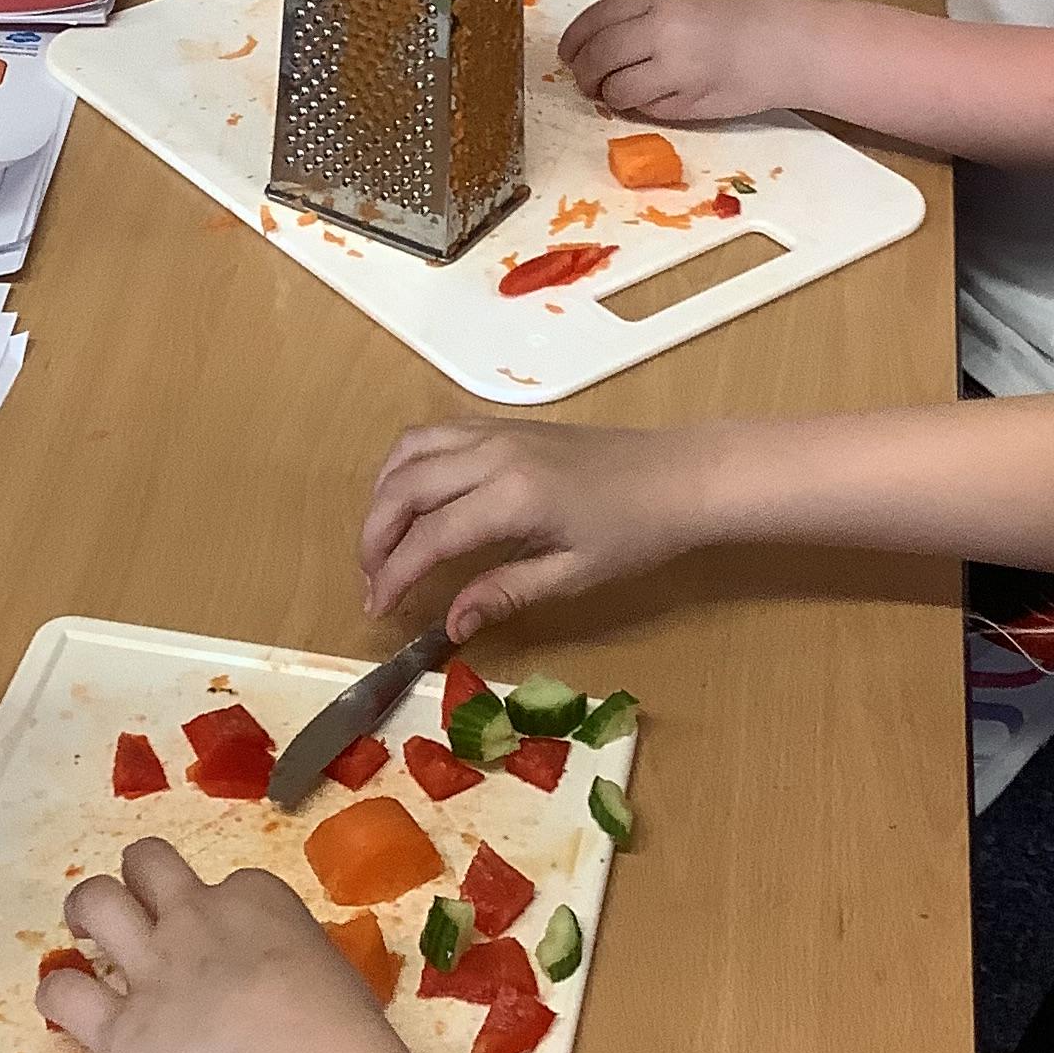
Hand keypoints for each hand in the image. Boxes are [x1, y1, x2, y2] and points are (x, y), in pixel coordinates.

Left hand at [39, 840, 401, 1052]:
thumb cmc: (343, 1028)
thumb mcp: (332, 971)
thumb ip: (294, 965)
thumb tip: (290, 990)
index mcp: (256, 899)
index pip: (227, 884)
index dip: (220, 910)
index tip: (225, 941)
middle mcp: (196, 917)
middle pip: (148, 862)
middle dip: (137, 877)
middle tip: (135, 908)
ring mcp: (152, 968)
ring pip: (95, 902)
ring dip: (85, 910)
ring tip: (84, 929)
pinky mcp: (119, 1028)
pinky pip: (64, 994)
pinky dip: (58, 994)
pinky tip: (66, 1004)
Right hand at [361, 418, 726, 632]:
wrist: (681, 476)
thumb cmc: (636, 533)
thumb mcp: (574, 575)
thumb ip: (504, 593)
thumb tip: (449, 627)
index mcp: (511, 498)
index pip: (428, 538)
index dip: (394, 576)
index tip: (378, 610)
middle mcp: (493, 454)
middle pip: (403, 488)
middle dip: (374, 537)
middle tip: (372, 581)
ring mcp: (496, 432)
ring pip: (410, 451)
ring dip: (384, 495)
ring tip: (384, 541)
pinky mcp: (504, 425)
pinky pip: (436, 434)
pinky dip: (408, 464)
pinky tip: (413, 497)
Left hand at [560, 0, 826, 120]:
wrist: (794, 42)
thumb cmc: (749, 13)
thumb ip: (647, 13)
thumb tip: (602, 39)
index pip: (595, 19)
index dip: (574, 40)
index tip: (568, 52)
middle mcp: (661, 30)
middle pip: (597, 57)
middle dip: (584, 72)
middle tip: (586, 80)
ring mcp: (674, 69)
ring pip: (617, 90)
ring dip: (609, 95)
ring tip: (617, 93)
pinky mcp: (689, 104)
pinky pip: (647, 109)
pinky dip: (641, 107)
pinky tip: (654, 99)